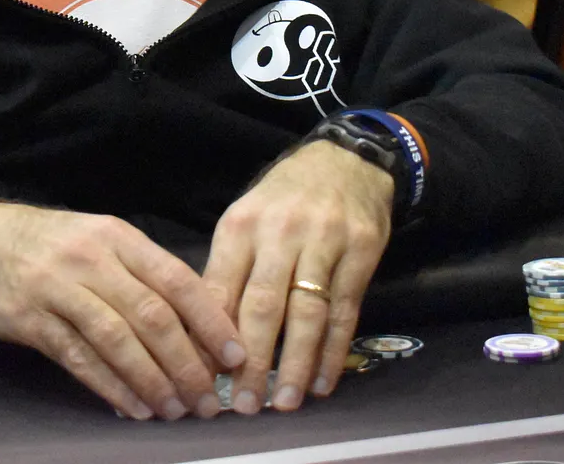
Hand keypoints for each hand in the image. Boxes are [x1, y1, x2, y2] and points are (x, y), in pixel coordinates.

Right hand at [0, 199, 244, 420]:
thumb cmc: (46, 245)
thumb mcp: (97, 241)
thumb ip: (141, 274)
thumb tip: (198, 323)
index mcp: (117, 237)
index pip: (176, 279)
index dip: (210, 321)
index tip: (236, 356)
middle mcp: (90, 259)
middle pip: (151, 315)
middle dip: (186, 362)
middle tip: (207, 398)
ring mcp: (56, 288)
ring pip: (117, 339)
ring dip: (152, 380)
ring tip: (175, 410)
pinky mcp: (28, 319)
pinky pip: (78, 358)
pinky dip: (110, 385)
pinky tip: (133, 406)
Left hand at [202, 140, 392, 414]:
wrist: (347, 159)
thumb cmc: (284, 199)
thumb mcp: (246, 220)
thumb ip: (227, 271)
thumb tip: (202, 334)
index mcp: (241, 226)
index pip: (220, 289)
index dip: (211, 337)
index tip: (203, 376)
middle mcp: (281, 232)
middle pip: (262, 306)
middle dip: (251, 361)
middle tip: (243, 404)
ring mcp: (324, 241)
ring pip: (306, 313)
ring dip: (294, 363)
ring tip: (283, 401)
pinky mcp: (361, 251)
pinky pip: (345, 310)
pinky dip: (333, 350)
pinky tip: (321, 380)